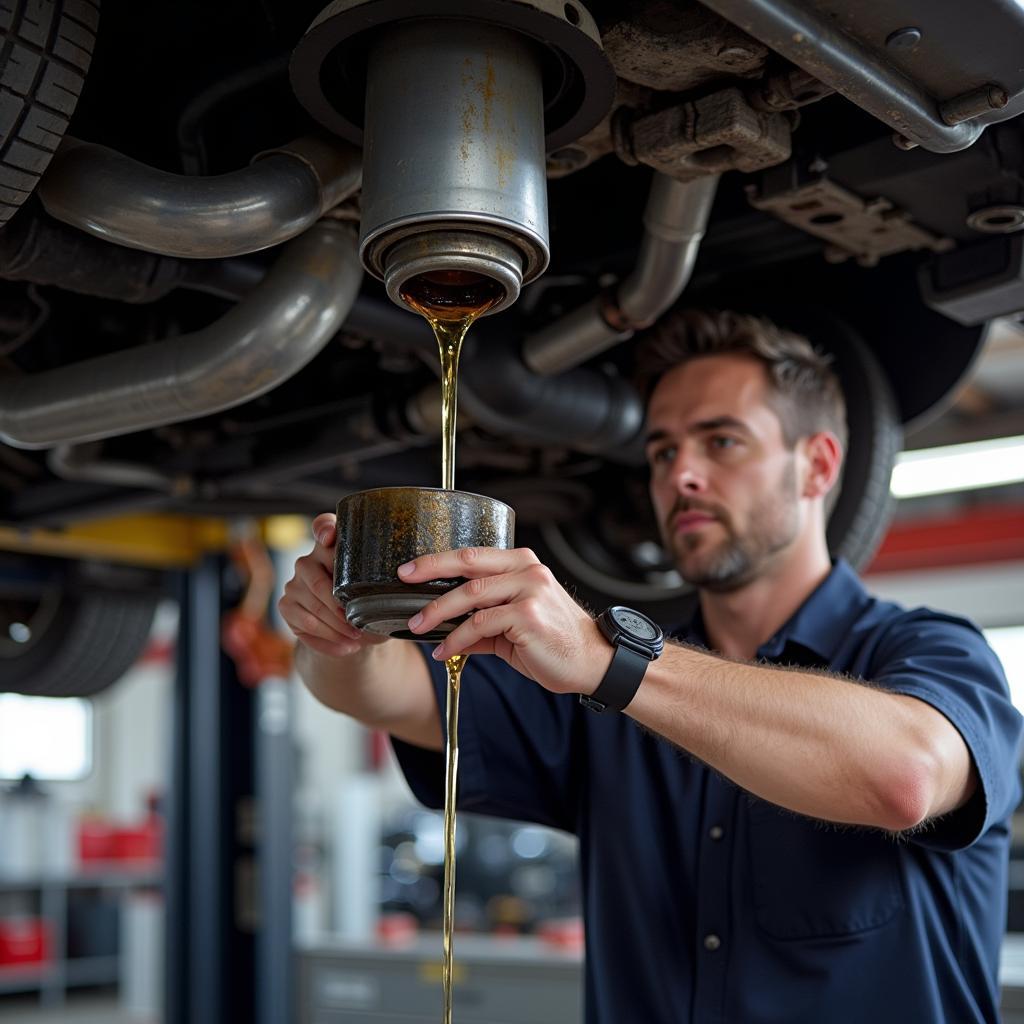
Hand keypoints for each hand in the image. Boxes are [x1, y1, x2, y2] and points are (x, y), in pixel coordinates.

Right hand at [278, 512, 389, 658]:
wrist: (351, 633)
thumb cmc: (370, 605)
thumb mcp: (381, 592)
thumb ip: (385, 581)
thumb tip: (406, 583)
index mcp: (333, 548)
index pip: (323, 526)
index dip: (324, 529)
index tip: (328, 537)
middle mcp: (309, 560)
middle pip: (319, 581)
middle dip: (340, 607)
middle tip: (359, 624)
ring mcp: (294, 583)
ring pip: (314, 607)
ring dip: (337, 627)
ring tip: (356, 638)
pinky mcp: (286, 605)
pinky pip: (306, 625)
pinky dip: (328, 640)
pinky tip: (346, 647)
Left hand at [401, 547, 611, 695]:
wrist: (591, 662)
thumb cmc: (554, 642)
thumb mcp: (512, 627)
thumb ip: (480, 625)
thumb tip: (443, 633)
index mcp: (522, 564)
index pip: (472, 554)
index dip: (437, 559)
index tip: (409, 568)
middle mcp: (527, 570)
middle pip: (468, 563)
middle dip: (430, 570)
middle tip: (403, 581)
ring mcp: (529, 590)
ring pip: (470, 594)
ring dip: (438, 612)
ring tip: (418, 627)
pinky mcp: (528, 615)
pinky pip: (480, 624)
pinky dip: (456, 638)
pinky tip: (444, 650)